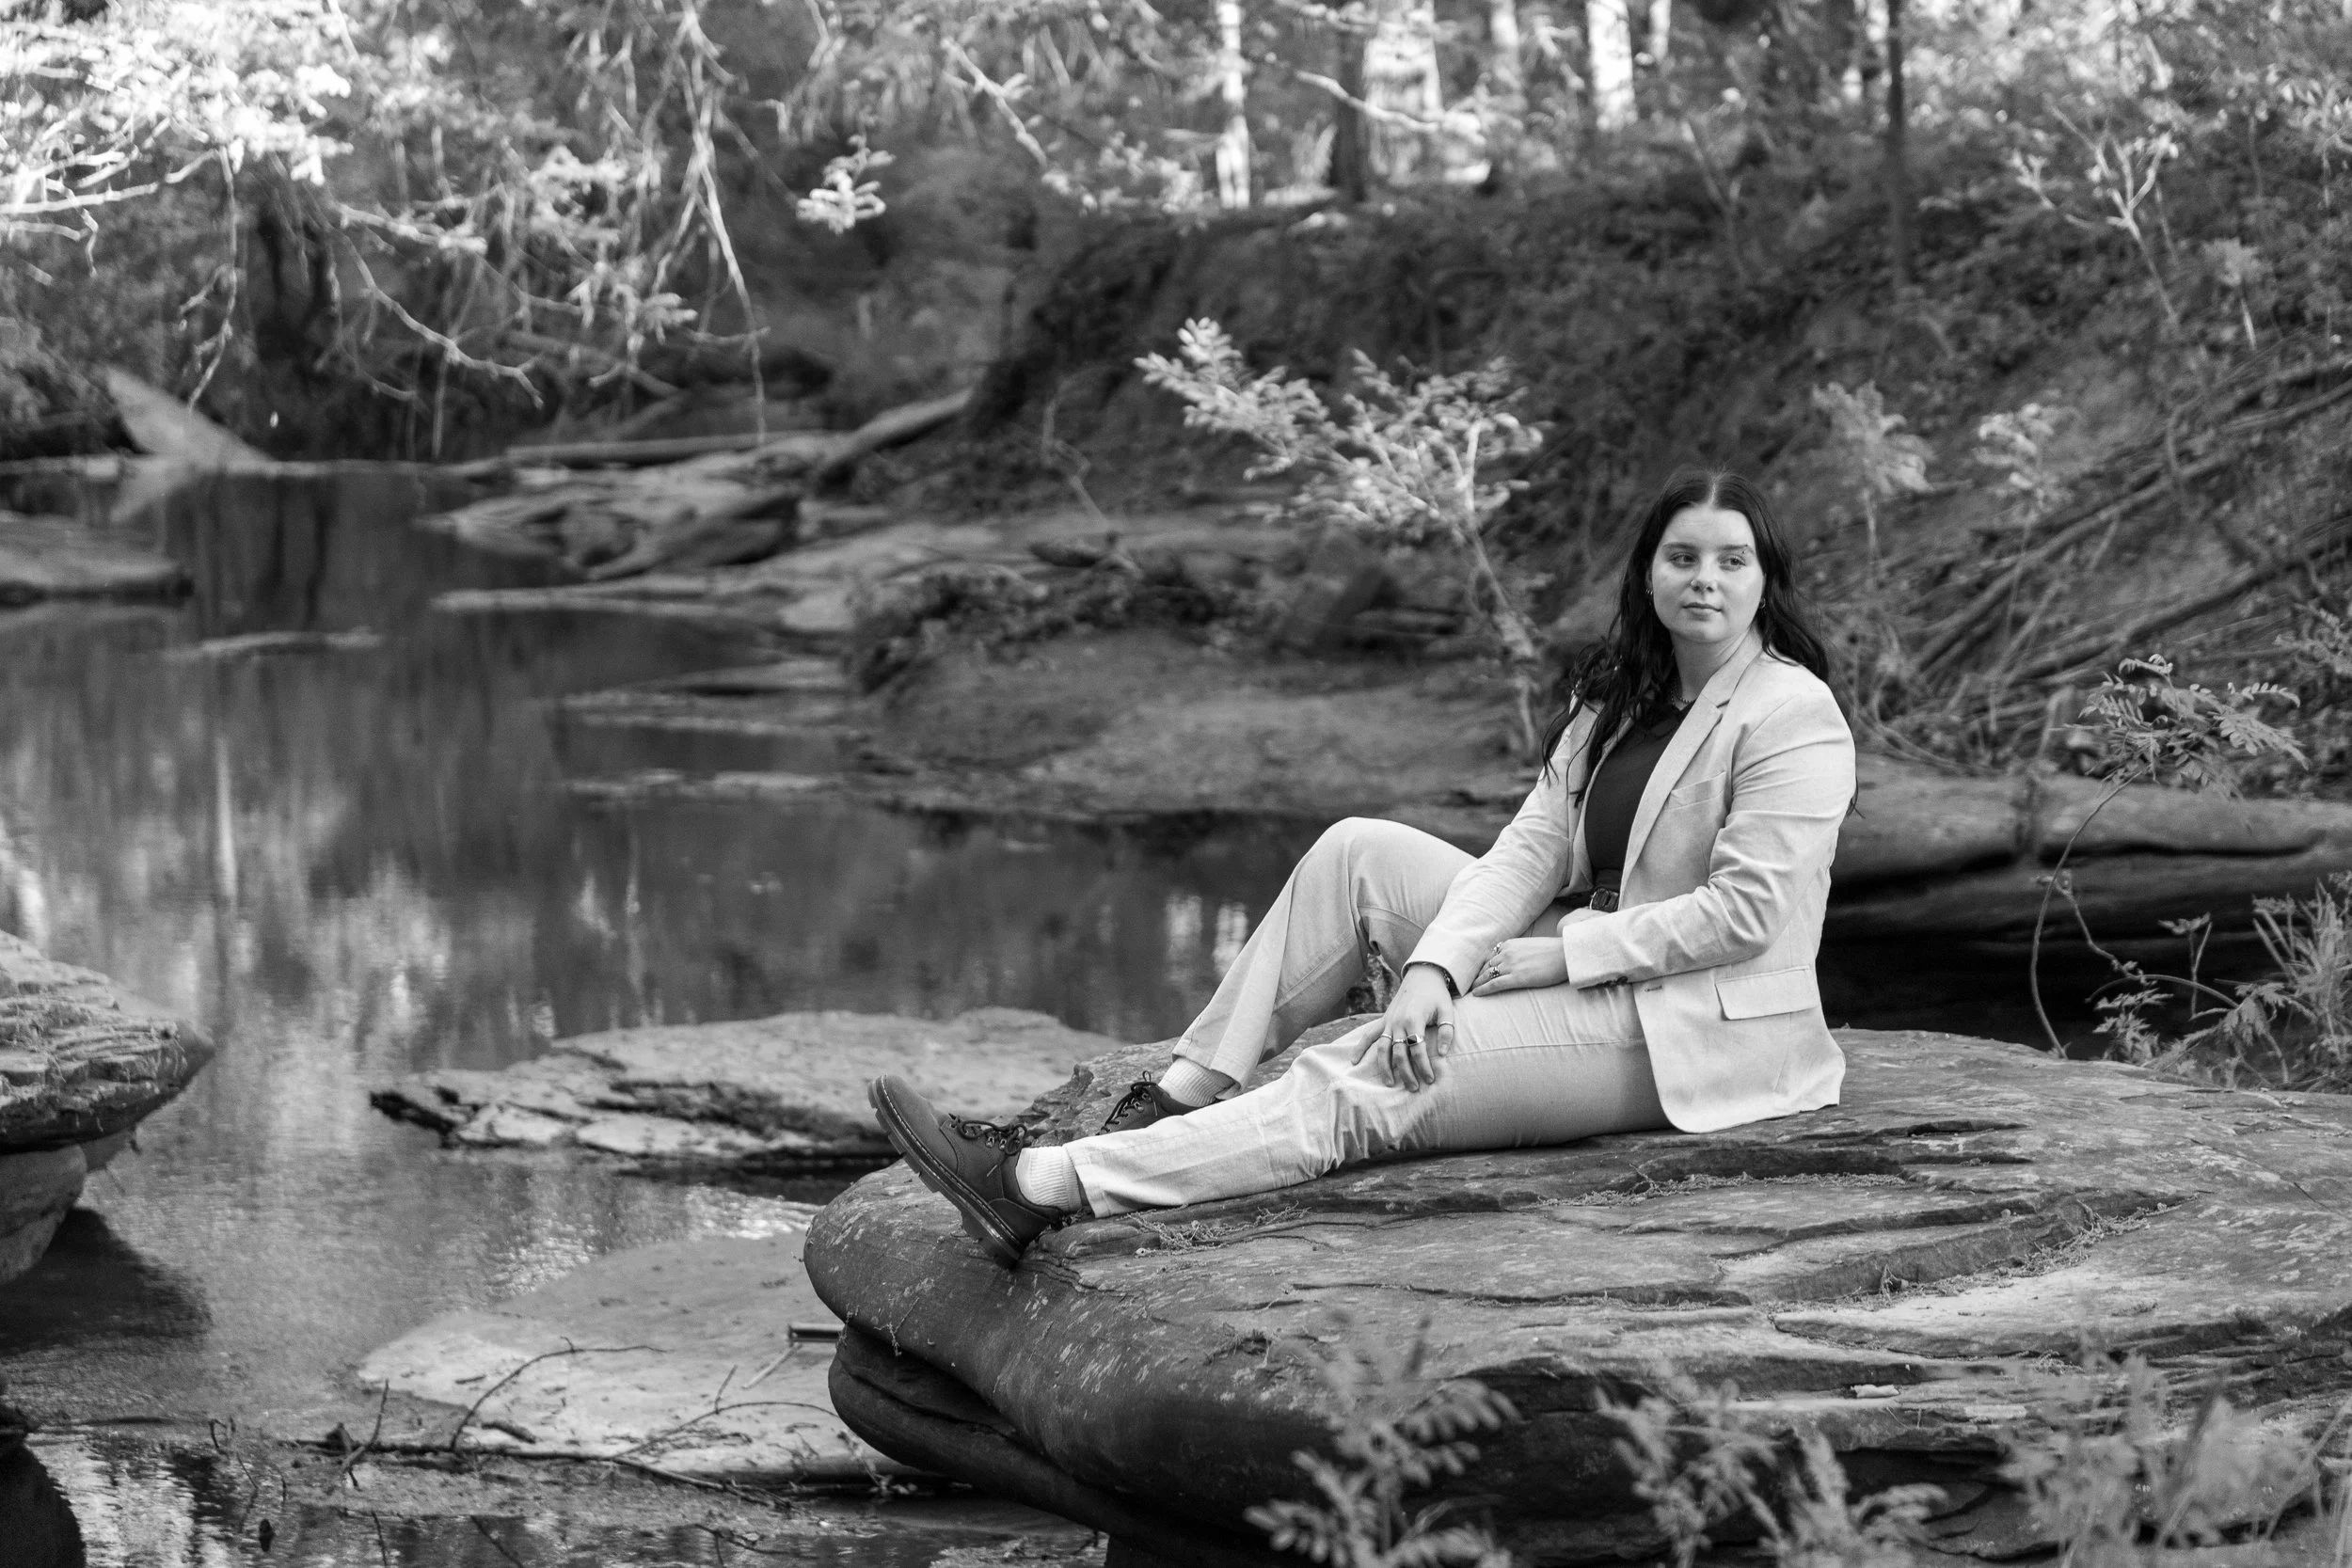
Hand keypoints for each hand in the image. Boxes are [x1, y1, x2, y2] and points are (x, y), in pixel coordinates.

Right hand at [1353, 964, 1453, 1090]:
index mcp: (1414, 1019)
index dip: (1424, 1066)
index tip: (1430, 1080)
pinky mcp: (1383, 1020)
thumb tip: (1443, 1054)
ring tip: (1390, 1084)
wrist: (1421, 976)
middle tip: (1414, 1088)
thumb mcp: (1447, 1010)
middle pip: (1399, 1053)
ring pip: (1382, 1049)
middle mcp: (1398, 1022)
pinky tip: (1354, 1061)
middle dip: (1406, 1073)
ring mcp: (1388, 1021)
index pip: (1418, 1049)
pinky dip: (1360, 1048)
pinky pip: (1369, 1035)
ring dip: (1384, 1067)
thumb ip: (1447, 1031)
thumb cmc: (1437, 995)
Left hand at [1470, 937, 1568, 996]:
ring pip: (1487, 975)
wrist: (1565, 954)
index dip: (1483, 966)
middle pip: (1486, 966)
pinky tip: (1476, 994)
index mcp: (1509, 944)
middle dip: (1478, 975)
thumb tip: (1515, 960)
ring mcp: (1511, 965)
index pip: (1490, 956)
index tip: (1478, 973)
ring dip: (1477, 983)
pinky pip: (1494, 984)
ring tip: (1471, 990)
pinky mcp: (1517, 978)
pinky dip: (1483, 989)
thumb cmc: (1553, 952)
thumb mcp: (1530, 946)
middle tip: (1470, 983)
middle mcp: (1507, 953)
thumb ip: (1519, 951)